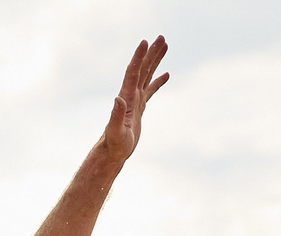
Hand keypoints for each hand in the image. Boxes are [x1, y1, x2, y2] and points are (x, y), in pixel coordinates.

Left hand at [98, 37, 169, 164]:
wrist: (113, 152)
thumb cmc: (114, 144)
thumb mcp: (116, 131)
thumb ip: (116, 115)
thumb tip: (118, 99)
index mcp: (126, 97)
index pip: (133, 72)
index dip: (139, 57)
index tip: (145, 42)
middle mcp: (130, 94)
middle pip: (142, 68)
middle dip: (152, 52)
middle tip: (162, 37)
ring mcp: (135, 100)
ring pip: (147, 75)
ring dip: (155, 60)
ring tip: (165, 46)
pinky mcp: (139, 107)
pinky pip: (150, 89)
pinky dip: (158, 80)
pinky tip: (166, 74)